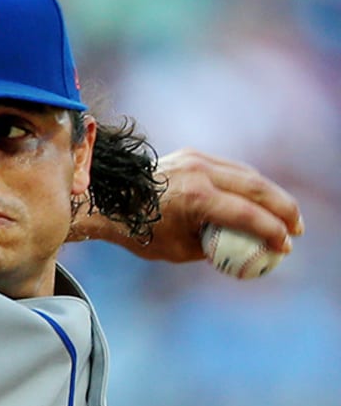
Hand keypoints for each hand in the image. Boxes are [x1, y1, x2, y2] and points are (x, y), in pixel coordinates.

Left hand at [134, 148, 303, 261]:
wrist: (109, 202)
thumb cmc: (140, 232)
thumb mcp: (177, 250)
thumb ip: (212, 247)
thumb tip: (242, 250)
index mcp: (195, 199)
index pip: (245, 214)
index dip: (270, 231)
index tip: (285, 246)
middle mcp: (199, 173)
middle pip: (256, 187)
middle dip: (283, 208)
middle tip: (297, 228)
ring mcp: (197, 159)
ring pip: (247, 174)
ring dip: (271, 193)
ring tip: (285, 214)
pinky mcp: (193, 154)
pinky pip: (231, 168)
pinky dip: (249, 183)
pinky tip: (261, 199)